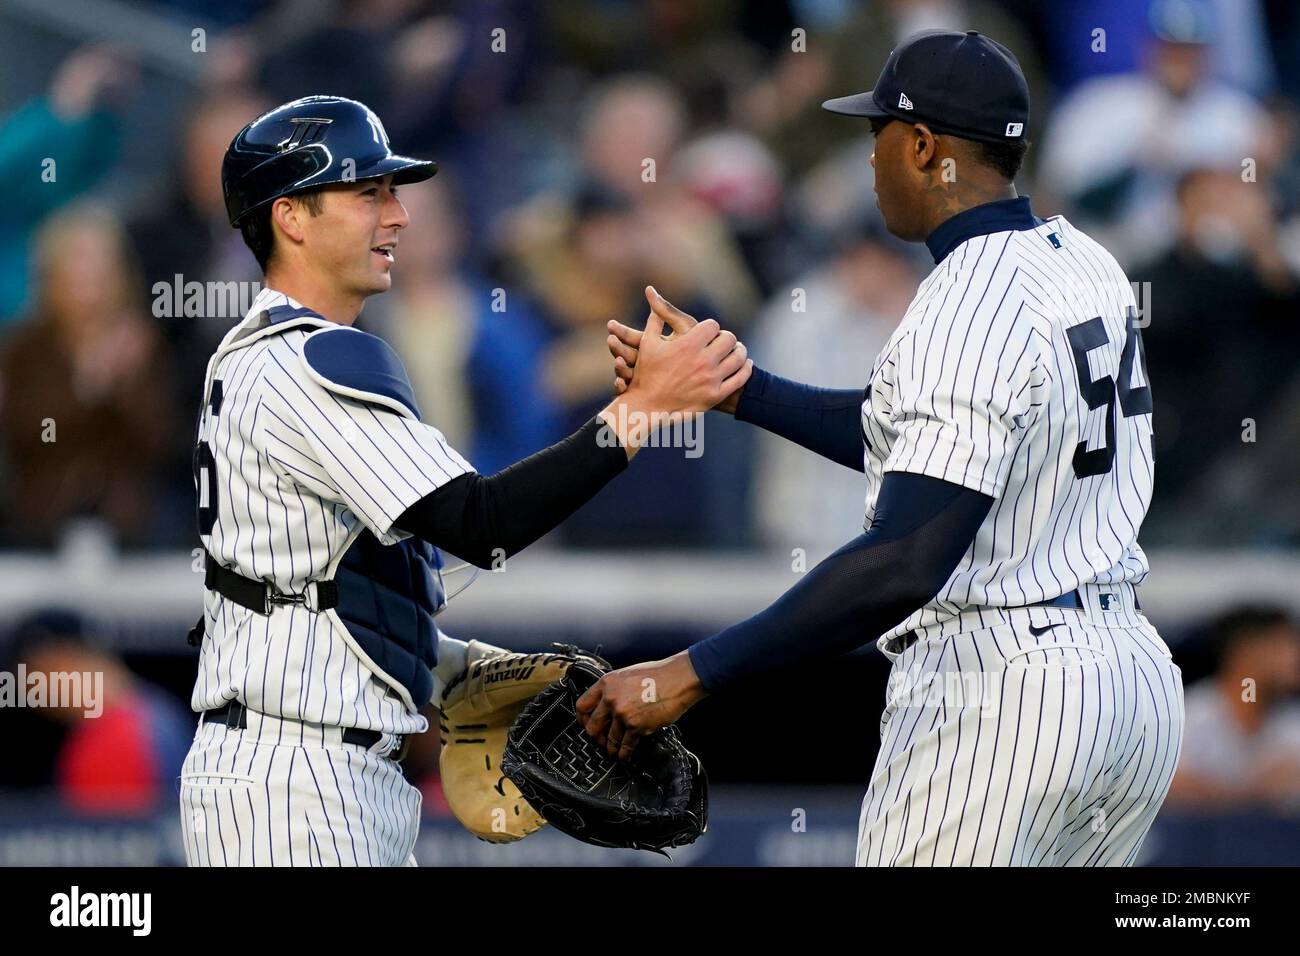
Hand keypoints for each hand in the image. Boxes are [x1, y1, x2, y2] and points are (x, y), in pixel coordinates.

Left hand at [575, 652, 705, 760]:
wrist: (678, 679)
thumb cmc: (658, 675)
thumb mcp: (627, 675)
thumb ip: (613, 689)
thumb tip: (606, 702)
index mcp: (607, 684)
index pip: (582, 705)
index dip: (582, 719)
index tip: (585, 724)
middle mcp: (611, 699)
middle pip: (592, 727)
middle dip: (595, 738)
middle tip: (599, 741)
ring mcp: (623, 714)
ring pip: (609, 739)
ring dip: (610, 748)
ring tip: (613, 751)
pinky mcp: (637, 726)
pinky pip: (626, 745)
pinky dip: (624, 753)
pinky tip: (625, 755)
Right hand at [597, 286, 751, 452]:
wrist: (647, 406)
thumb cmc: (646, 373)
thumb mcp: (648, 343)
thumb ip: (656, 318)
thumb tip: (652, 293)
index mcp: (688, 345)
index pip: (713, 326)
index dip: (711, 327)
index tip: (708, 331)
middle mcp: (703, 360)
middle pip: (729, 339)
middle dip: (725, 338)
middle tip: (723, 340)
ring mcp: (711, 378)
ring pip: (738, 357)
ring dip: (739, 351)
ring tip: (736, 350)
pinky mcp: (716, 395)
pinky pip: (740, 378)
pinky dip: (746, 369)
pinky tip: (744, 365)